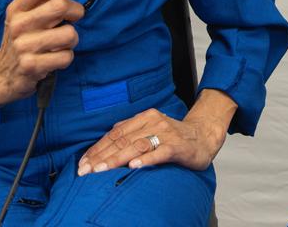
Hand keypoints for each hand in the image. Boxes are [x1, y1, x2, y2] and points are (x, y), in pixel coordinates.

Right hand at [0, 0, 89, 105]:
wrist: (2, 75)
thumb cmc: (22, 41)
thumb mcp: (23, 17)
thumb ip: (43, 2)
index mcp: (17, 8)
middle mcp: (18, 24)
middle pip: (60, 6)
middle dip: (76, 11)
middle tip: (73, 18)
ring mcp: (24, 46)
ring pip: (69, 33)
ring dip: (72, 39)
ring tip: (60, 43)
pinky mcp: (32, 65)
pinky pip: (66, 56)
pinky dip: (66, 57)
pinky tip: (54, 58)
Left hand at [77, 89, 236, 175]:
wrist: (204, 136)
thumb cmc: (175, 136)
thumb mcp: (152, 127)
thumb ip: (133, 129)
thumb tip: (110, 132)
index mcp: (144, 117)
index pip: (115, 134)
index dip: (97, 148)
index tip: (83, 163)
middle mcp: (153, 122)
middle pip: (122, 140)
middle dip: (101, 156)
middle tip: (86, 170)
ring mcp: (166, 133)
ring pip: (136, 145)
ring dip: (117, 158)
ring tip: (102, 169)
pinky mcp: (177, 146)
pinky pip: (160, 152)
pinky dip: (146, 159)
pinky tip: (134, 166)